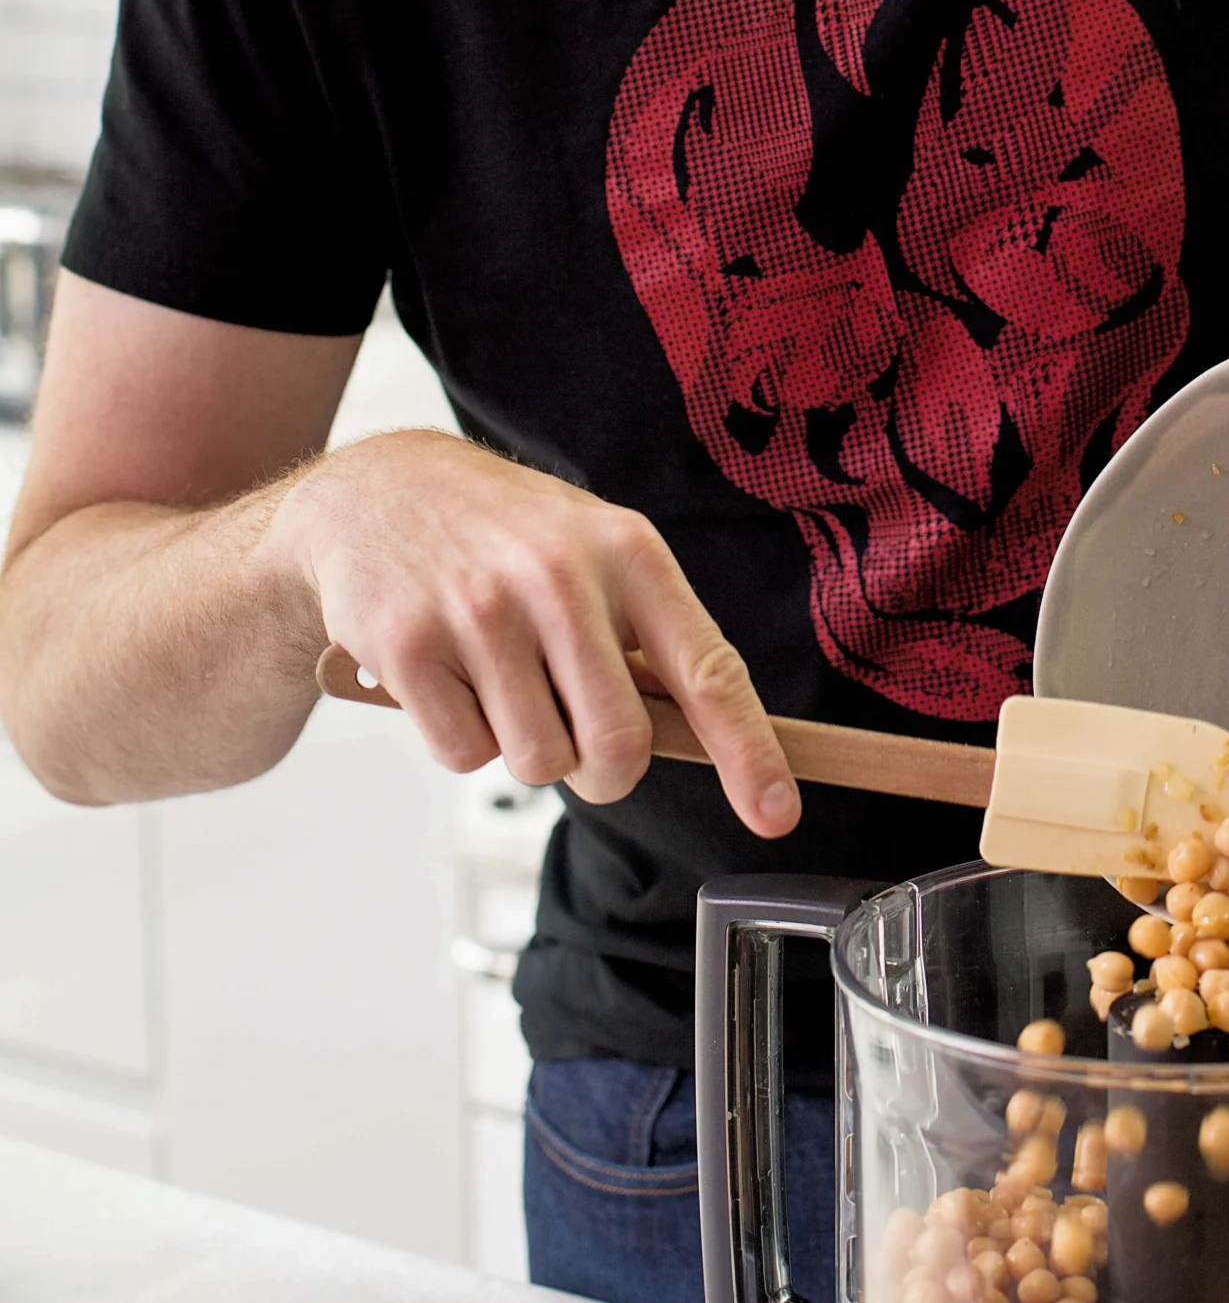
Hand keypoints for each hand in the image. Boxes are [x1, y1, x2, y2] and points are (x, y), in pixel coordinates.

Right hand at [263, 429, 800, 833]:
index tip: (777, 812)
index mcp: (628, 552)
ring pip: (539, 762)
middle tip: (576, 738)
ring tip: (501, 679)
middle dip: (603, 771)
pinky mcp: (410, 647)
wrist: (376, 490)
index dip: (749, 752)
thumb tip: (703, 736)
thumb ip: (645, 631)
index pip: (708, 670)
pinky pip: (464, 756)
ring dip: (526, 747)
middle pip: (619, 746)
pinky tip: (451, 675)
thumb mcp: (592, 546)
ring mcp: (482, 612)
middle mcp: (562, 577)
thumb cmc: (503, 533)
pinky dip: (462, 738)